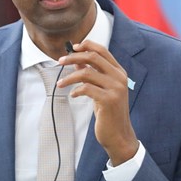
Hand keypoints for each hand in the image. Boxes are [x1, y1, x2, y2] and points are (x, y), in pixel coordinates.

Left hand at [58, 40, 138, 165]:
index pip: (102, 50)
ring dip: (69, 77)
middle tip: (60, 61)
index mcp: (119, 72)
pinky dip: (76, 90)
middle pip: (93, 57)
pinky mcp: (109, 100)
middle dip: (73, 57)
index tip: (72, 48)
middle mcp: (119, 77)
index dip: (86, 46)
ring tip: (60, 83)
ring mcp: (116, 88)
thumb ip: (93, 75)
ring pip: (87, 72)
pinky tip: (73, 95)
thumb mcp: (101, 90)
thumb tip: (76, 62)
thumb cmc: (109, 112)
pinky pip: (86, 88)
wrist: (119, 135)